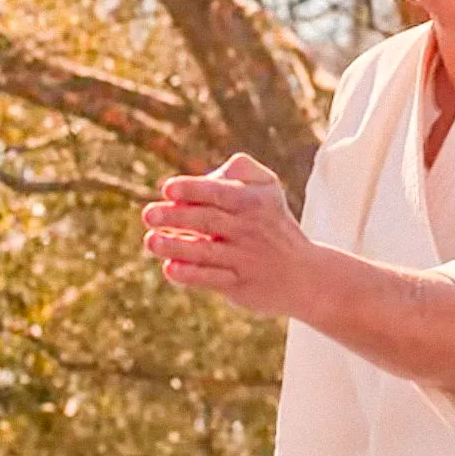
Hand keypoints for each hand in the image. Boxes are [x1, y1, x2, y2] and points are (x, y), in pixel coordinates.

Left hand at [143, 154, 335, 318]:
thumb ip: (241, 170)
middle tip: (149, 214)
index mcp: (253, 202)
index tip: (168, 189)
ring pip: (205, 252)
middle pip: (208, 220)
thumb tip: (204, 173)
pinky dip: (190, 274)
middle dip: (176, 216)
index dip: (192, 189)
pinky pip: (211, 279)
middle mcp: (249, 230)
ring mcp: (244, 260)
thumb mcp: (269, 188)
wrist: (306, 275)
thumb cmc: (274, 224)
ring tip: (150, 241)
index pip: (219, 192)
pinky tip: (170, 269)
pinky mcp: (240, 286)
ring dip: (176, 246)